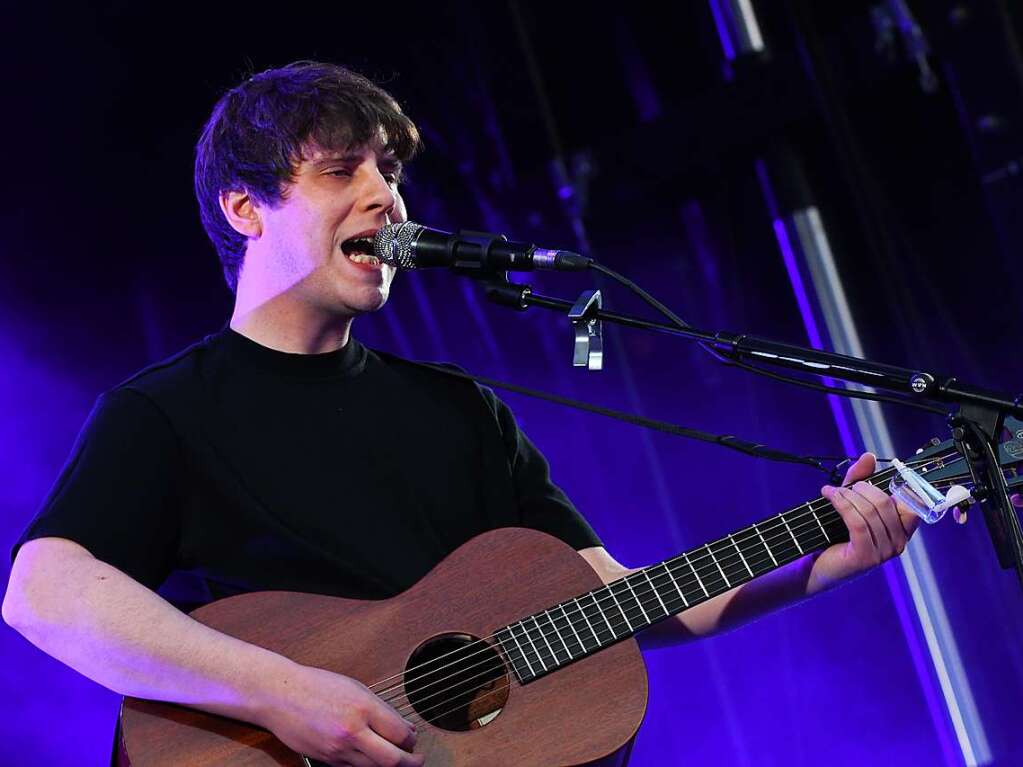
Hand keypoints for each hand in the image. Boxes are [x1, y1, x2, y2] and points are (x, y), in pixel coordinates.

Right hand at [261, 664, 422, 766]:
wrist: (279, 695)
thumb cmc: (316, 686)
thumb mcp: (355, 688)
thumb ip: (381, 708)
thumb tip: (404, 727)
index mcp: (363, 707)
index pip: (400, 734)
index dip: (411, 739)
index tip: (413, 738)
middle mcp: (352, 730)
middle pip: (392, 760)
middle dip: (410, 762)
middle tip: (417, 759)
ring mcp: (338, 748)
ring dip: (390, 766)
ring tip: (398, 760)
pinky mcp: (327, 759)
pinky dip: (367, 765)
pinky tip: (372, 758)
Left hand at [808, 452, 918, 594]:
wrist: (813, 566)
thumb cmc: (834, 535)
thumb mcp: (850, 502)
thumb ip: (860, 480)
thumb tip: (869, 456)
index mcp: (901, 531)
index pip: (913, 504)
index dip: (898, 486)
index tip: (874, 478)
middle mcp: (898, 544)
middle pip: (887, 503)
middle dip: (863, 488)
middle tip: (845, 486)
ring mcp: (884, 553)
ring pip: (871, 511)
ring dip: (848, 495)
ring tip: (832, 491)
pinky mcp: (866, 557)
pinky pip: (858, 522)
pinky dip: (842, 504)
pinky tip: (829, 495)